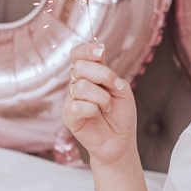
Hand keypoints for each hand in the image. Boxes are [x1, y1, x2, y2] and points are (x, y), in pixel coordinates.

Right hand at [62, 42, 137, 166]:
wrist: (121, 141)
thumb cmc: (121, 115)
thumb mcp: (122, 89)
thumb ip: (110, 72)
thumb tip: (101, 51)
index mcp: (89, 74)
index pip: (78, 54)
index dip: (87, 50)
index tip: (101, 53)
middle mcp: (77, 84)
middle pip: (80, 66)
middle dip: (104, 75)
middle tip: (115, 88)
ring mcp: (71, 100)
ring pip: (81, 86)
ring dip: (102, 98)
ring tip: (107, 107)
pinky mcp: (68, 116)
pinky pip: (77, 106)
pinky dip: (93, 109)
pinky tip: (97, 115)